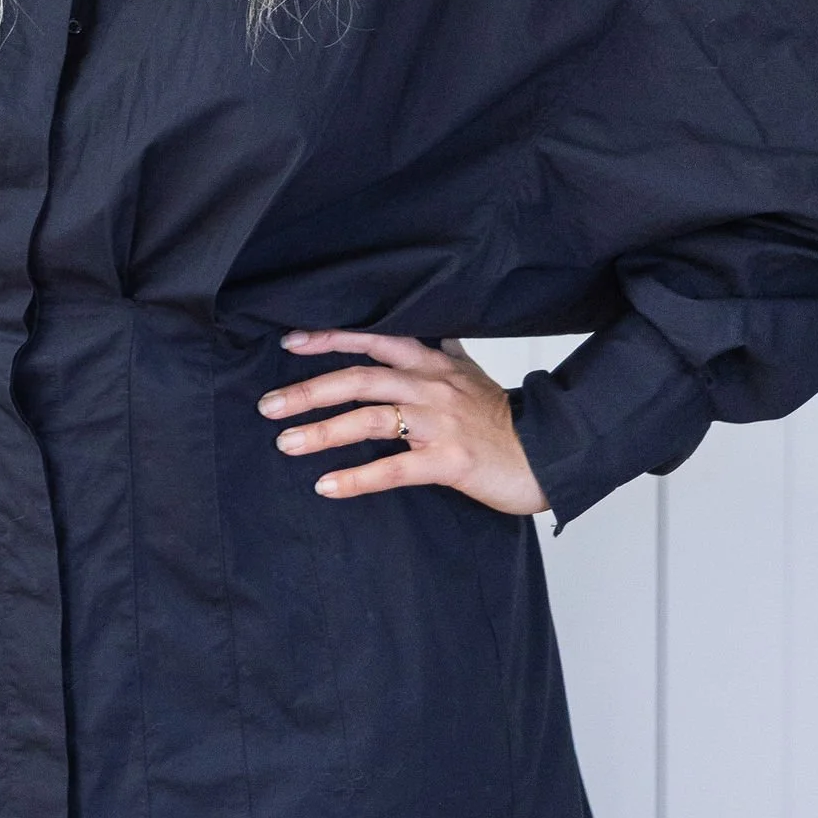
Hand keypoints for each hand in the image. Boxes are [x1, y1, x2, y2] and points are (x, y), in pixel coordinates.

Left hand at [260, 330, 546, 515]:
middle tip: (268, 406)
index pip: (373, 338)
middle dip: (309, 390)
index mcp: (433, 363)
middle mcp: (431, 386)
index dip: (329, 338)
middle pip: (359, 379)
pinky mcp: (449, 461)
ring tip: (286, 443)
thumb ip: (443, 352)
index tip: (289, 342)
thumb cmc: (505, 418)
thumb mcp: (472, 373)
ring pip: (370, 420)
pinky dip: (356, 478)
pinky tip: (326, 486)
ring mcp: (440, 423)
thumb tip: (427, 331)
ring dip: (322, 431)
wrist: (549, 454)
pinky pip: (393, 469)